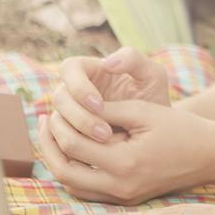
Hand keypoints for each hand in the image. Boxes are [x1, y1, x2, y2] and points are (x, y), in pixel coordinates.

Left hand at [38, 100, 214, 204]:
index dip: (60, 123)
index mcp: (125, 163)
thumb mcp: (144, 111)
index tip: (55, 107)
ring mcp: (122, 197)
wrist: (209, 155)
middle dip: (49, 145)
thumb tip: (75, 106)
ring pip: (72, 185)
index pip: (74, 145)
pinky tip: (72, 151)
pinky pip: (87, 190)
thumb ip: (108, 110)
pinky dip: (73, 172)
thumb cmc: (182, 130)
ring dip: (58, 160)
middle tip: (45, 122)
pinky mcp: (125, 199)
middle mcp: (120, 186)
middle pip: (64, 171)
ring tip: (53, 134)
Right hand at [50, 47, 169, 143]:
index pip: (69, 69)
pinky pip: (60, 141)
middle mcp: (73, 90)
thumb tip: (106, 63)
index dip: (79, 86)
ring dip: (77, 132)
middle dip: (79, 115)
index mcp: (88, 70)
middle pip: (59, 97)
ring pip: (57, 121)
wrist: (157, 129)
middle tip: (104, 131)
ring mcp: (68, 113)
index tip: (100, 104)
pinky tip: (94, 154)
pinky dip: (73, 148)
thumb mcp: (152, 76)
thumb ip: (134, 59)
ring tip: (106, 141)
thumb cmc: (153, 97)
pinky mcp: (70, 134)